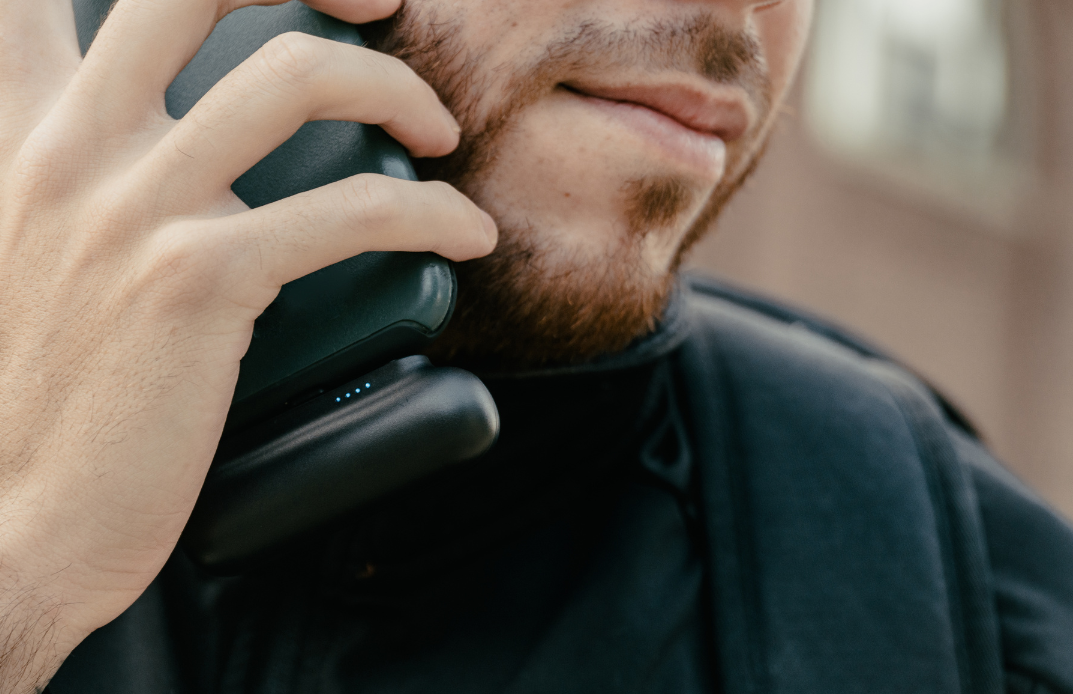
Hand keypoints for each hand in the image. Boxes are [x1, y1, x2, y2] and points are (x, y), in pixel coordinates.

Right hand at [0, 0, 495, 689]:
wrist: (9, 521)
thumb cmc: (30, 401)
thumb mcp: (19, 253)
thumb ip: (75, 181)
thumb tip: (177, 155)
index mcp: (16, 133)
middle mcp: (68, 148)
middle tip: (377, 6)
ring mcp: (134, 209)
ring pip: (294, 77)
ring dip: (395, 89)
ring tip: (437, 134)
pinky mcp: (198, 281)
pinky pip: (351, 211)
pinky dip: (431, 214)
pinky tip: (463, 234)